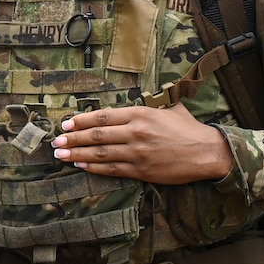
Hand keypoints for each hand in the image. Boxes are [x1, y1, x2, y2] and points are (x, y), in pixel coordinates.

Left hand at [53, 103, 233, 184]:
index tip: (65, 123)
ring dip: (77, 154)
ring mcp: (138, 153)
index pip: (103, 117)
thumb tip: (139, 92)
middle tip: (55, 141)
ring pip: (100, 154)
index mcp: (140, 114)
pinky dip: (93, 167)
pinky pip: (112, 169)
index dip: (81, 120)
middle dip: (72, 138)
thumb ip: (150, 101)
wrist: (208, 153)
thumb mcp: (169, 107)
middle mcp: (136, 133)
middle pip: (96, 136)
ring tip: (60, 154)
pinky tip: (80, 165)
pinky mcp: (142, 171)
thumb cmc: (188, 128)